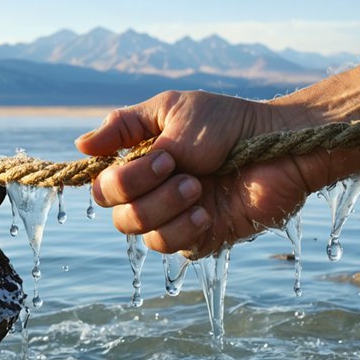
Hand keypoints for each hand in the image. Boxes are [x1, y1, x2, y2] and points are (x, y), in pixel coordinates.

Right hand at [75, 90, 319, 256]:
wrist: (279, 146)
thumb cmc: (230, 123)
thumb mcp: (173, 110)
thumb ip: (125, 127)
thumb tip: (79, 144)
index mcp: (141, 162)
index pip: (104, 185)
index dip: (121, 179)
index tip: (161, 157)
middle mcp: (153, 193)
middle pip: (117, 213)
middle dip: (145, 193)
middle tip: (183, 171)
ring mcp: (176, 218)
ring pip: (141, 234)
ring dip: (167, 209)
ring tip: (199, 187)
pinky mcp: (201, 238)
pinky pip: (173, 248)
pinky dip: (184, 229)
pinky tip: (207, 211)